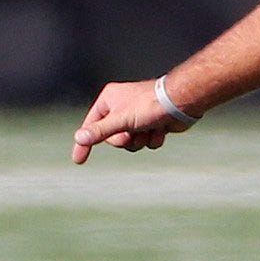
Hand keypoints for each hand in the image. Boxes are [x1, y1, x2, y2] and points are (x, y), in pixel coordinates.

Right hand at [73, 80, 187, 163]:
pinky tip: (161, 129)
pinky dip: (153, 139)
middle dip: (124, 140)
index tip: (78, 160)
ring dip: (141, 140)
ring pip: (131, 143)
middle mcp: (121, 107)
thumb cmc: (150, 104)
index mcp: (109, 100)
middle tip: (131, 133)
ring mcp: (137, 117)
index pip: (90, 125)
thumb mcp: (120, 120)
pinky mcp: (152, 125)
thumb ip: (99, 131)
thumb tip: (79, 138)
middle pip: (112, 138)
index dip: (84, 143)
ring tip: (149, 128)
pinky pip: (146, 142)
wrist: (181, 102)